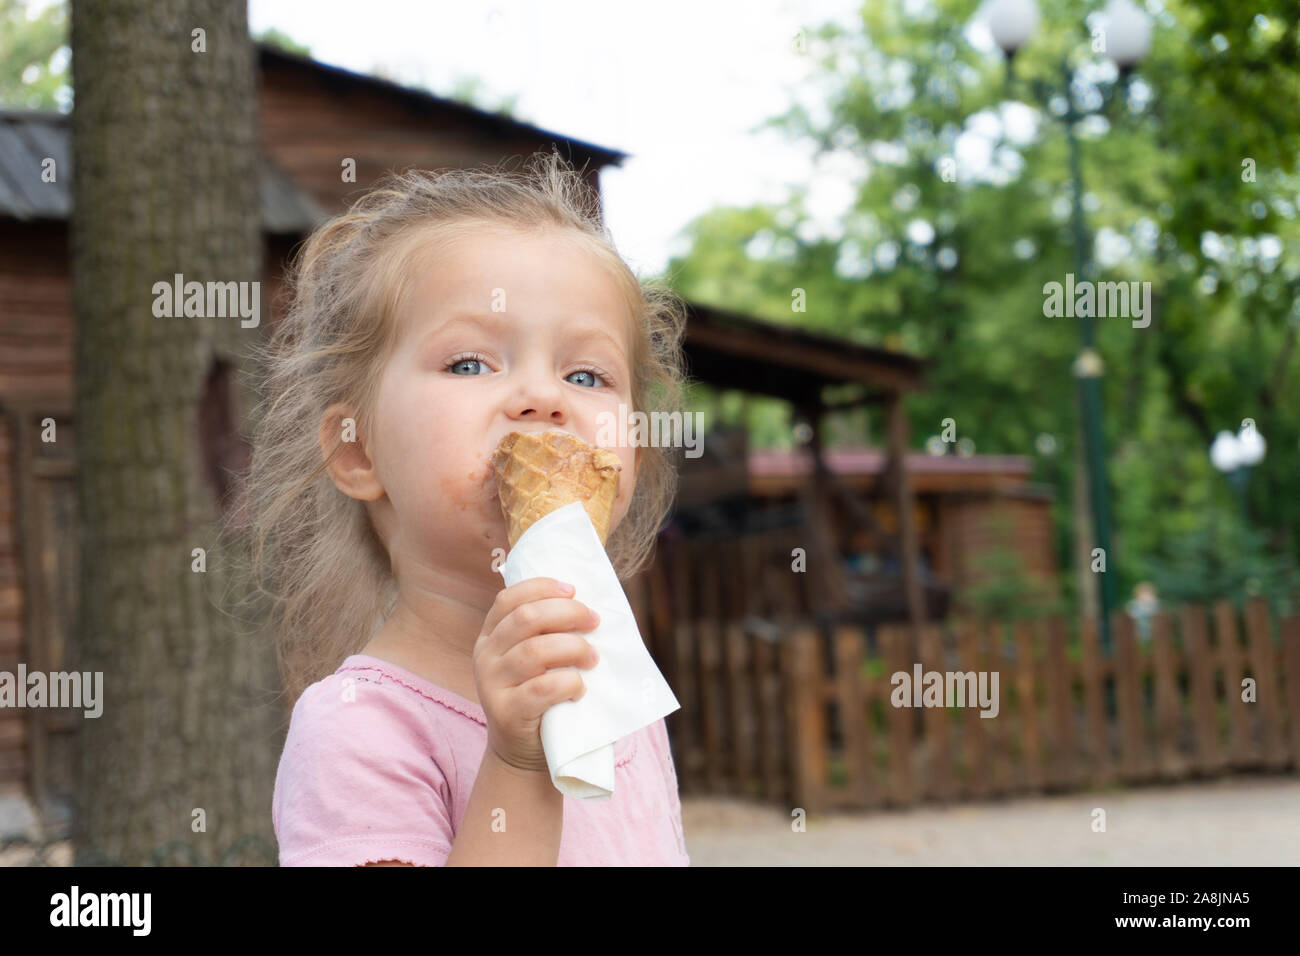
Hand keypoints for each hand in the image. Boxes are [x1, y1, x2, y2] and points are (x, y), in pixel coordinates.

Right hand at [473, 577, 600, 774]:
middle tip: (594, 621)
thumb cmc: (539, 696)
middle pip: (526, 619)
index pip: (509, 599)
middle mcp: (485, 656)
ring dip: (574, 648)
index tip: (574, 590)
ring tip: (593, 657)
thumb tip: (587, 606)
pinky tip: (580, 688)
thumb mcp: (535, 660)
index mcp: (490, 636)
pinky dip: (569, 683)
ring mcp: (491, 685)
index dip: (542, 588)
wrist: (523, 751)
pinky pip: (543, 688)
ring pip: (535, 651)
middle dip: (568, 613)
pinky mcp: (507, 713)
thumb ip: (546, 632)